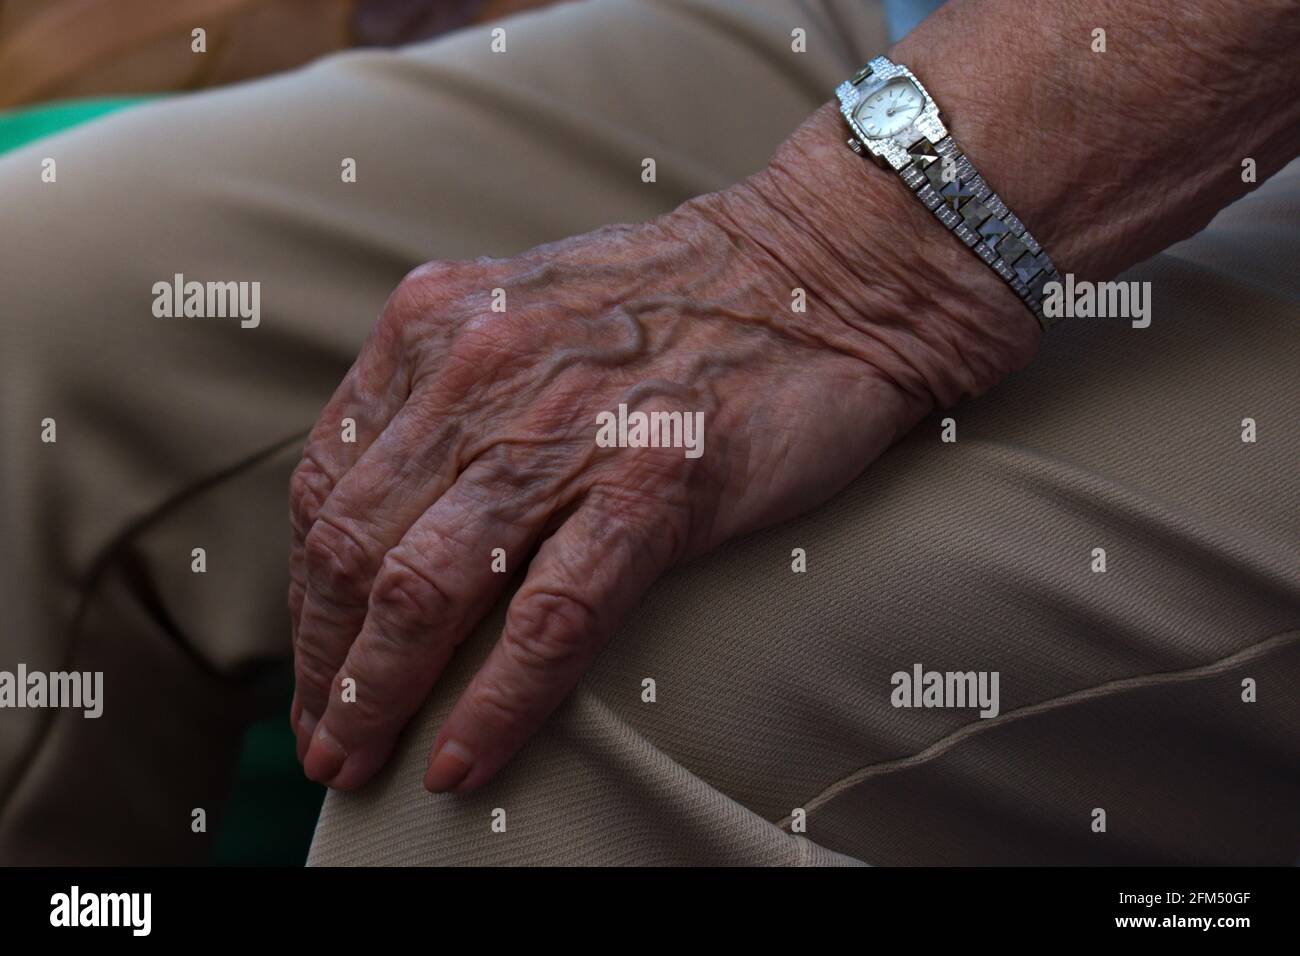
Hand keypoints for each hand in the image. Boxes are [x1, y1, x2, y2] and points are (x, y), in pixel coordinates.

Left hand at [287, 104, 1038, 793]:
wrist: (827, 269)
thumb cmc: (684, 299)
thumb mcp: (531, 310)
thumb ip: (456, 387)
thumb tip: (397, 500)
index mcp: (438, 325)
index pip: (326, 481)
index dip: (305, 591)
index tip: (315, 658)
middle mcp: (480, 372)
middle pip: (354, 545)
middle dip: (322, 663)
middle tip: (319, 739)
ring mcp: (567, 429)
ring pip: (428, 588)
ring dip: (375, 696)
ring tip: (357, 767)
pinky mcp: (656, 484)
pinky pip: (547, 620)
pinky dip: (494, 706)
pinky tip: (462, 764)